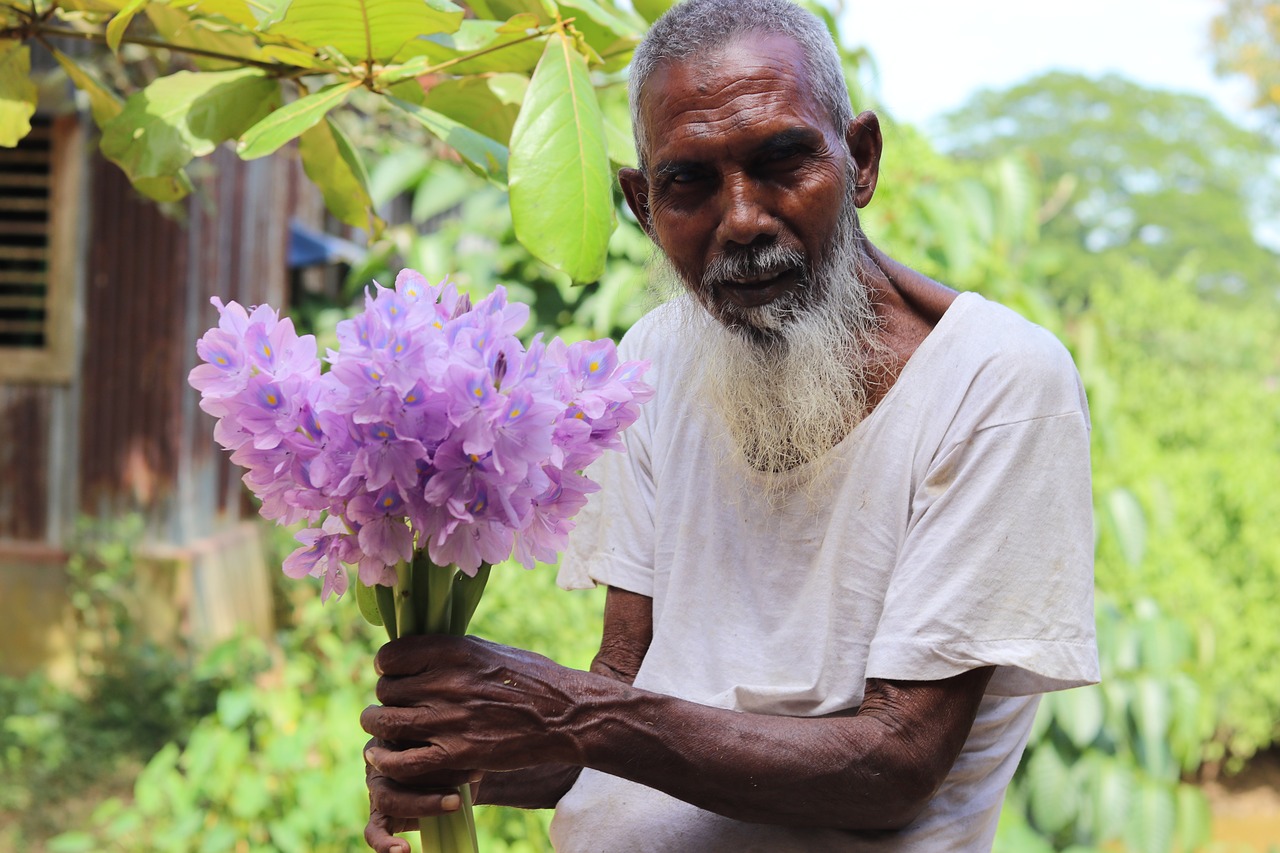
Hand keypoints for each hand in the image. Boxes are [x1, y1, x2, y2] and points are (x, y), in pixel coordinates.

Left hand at [360, 635, 585, 774]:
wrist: (566, 715)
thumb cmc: (532, 679)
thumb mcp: (490, 650)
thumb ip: (450, 651)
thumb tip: (415, 652)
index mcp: (454, 650)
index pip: (390, 655)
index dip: (387, 666)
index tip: (394, 673)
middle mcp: (447, 681)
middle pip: (386, 690)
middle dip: (386, 698)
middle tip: (397, 705)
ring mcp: (450, 719)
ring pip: (385, 722)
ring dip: (379, 726)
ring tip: (384, 729)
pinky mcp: (456, 754)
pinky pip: (402, 762)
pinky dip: (388, 761)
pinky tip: (388, 758)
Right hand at [364, 736, 480, 852]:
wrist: (464, 773)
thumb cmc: (458, 750)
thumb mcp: (453, 740)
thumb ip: (448, 740)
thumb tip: (467, 747)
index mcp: (392, 734)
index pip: (402, 742)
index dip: (431, 751)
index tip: (463, 761)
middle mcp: (378, 760)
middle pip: (394, 771)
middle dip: (433, 779)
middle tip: (462, 788)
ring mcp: (376, 787)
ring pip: (388, 799)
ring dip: (424, 804)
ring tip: (455, 804)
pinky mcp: (379, 814)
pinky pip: (373, 831)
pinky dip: (385, 844)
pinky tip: (403, 850)